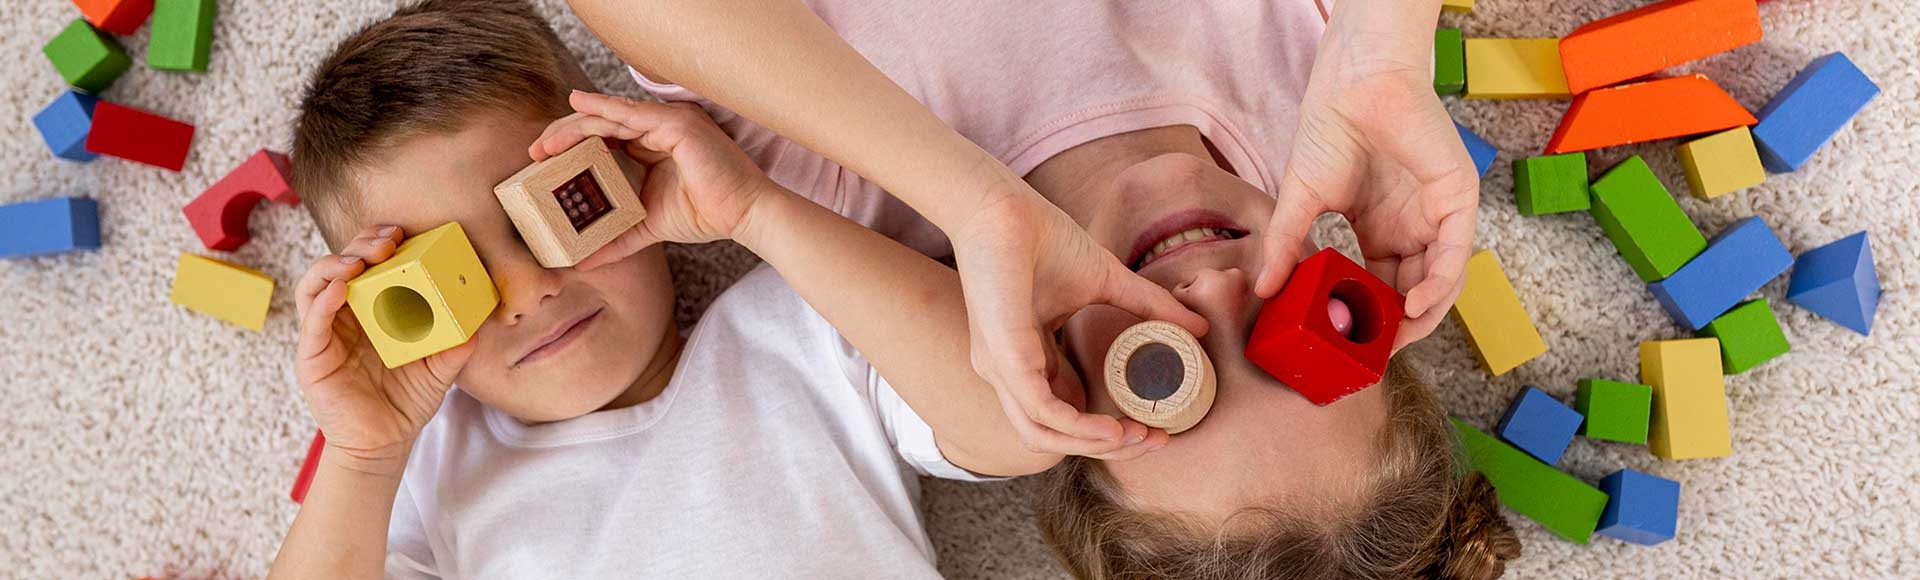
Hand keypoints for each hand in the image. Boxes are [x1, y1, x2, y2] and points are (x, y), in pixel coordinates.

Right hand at [293, 226, 474, 475]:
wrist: (383, 444)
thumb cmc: (406, 401)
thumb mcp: (439, 369)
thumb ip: (456, 347)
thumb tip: (478, 326)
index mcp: (371, 309)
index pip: (369, 265)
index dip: (379, 244)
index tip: (403, 233)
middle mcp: (344, 315)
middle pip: (342, 265)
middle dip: (361, 245)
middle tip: (387, 239)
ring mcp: (324, 333)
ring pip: (317, 284)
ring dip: (335, 265)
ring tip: (359, 261)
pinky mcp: (312, 356)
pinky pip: (312, 322)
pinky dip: (323, 300)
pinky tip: (340, 288)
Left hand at [529, 91, 775, 267]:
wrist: (745, 215)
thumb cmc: (708, 215)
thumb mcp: (649, 226)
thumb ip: (617, 238)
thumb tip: (583, 261)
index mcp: (654, 145)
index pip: (605, 139)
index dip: (572, 147)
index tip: (542, 162)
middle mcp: (659, 127)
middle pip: (600, 124)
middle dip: (564, 135)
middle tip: (535, 152)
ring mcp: (667, 121)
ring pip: (608, 118)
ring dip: (573, 128)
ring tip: (546, 144)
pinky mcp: (675, 123)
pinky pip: (629, 114)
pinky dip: (600, 110)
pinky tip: (576, 109)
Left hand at [950, 188, 1208, 459]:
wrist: (1003, 205)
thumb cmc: (1043, 237)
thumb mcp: (1108, 280)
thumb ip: (1149, 306)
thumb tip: (1197, 325)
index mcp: (1026, 360)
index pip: (1065, 415)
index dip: (1109, 429)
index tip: (1154, 426)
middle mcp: (1008, 373)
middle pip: (1056, 435)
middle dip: (1109, 446)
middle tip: (1156, 438)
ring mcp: (1001, 369)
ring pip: (1044, 435)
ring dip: (1095, 445)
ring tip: (1139, 436)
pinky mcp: (1002, 357)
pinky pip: (1039, 410)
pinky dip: (1078, 427)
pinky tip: (1114, 427)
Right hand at [1254, 15, 1477, 350]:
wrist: (1353, 87)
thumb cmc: (1328, 132)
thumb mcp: (1301, 200)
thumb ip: (1287, 246)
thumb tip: (1261, 289)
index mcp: (1381, 230)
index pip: (1383, 286)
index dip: (1372, 318)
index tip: (1353, 346)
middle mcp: (1413, 227)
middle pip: (1414, 291)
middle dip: (1399, 326)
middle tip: (1376, 354)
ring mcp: (1437, 215)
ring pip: (1440, 279)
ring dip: (1421, 314)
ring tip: (1396, 338)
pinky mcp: (1456, 200)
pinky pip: (1455, 254)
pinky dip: (1438, 284)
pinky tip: (1414, 305)